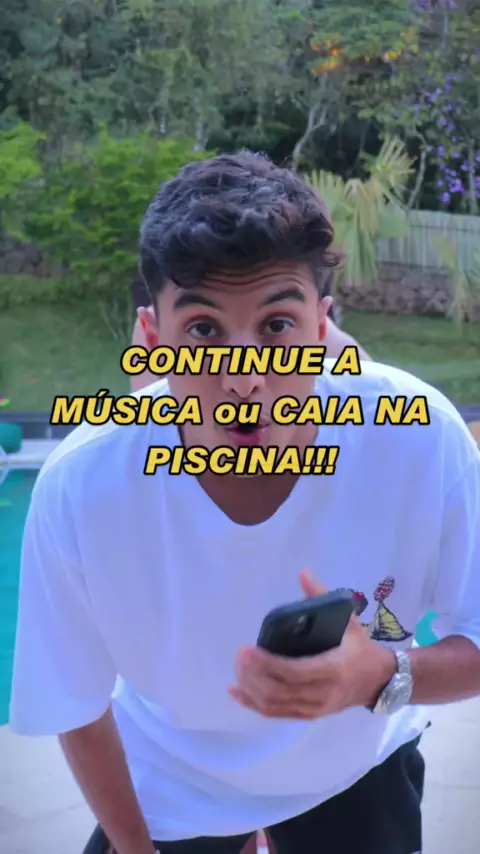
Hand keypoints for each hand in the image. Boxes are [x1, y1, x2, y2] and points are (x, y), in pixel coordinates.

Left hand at [228, 571, 395, 719]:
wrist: (380, 680)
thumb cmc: (361, 648)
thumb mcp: (349, 621)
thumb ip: (323, 597)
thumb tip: (303, 573)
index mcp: (333, 668)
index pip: (294, 671)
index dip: (267, 663)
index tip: (249, 649)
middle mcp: (322, 693)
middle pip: (279, 690)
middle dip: (254, 674)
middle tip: (240, 655)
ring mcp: (314, 707)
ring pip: (274, 705)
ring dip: (250, 688)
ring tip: (239, 668)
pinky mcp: (309, 715)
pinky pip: (276, 714)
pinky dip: (253, 704)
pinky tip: (237, 692)